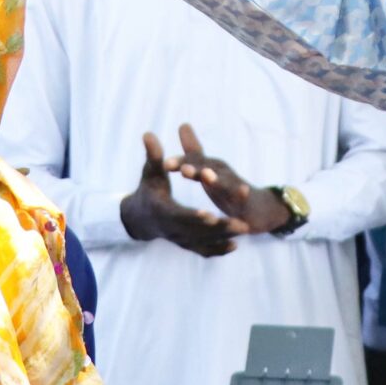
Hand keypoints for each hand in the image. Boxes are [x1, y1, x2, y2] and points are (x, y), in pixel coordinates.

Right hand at [120, 131, 248, 255]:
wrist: (140, 218)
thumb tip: (148, 134)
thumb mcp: (150, 172)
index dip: (195, 216)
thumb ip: (154, 155)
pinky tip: (235, 245)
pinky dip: (218, 250)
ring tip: (245, 229)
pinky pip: (203, 250)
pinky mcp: (186, 244)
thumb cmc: (148, 190)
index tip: (212, 215)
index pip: (180, 216)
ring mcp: (179, 239)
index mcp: (162, 211)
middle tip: (240, 224)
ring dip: (224, 238)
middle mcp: (170, 229)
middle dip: (219, 228)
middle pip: (196, 231)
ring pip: (203, 242)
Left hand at [170, 124, 292, 235]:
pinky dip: (243, 193)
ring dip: (216, 179)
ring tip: (207, 176)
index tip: (164, 164)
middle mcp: (222, 172)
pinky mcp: (247, 198)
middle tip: (183, 169)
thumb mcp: (208, 168)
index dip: (179, 164)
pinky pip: (244, 196)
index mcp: (209, 167)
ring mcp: (235, 184)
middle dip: (195, 169)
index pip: (191, 164)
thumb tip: (182, 124)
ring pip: (224, 182)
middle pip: (207, 169)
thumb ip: (193, 152)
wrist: (257, 206)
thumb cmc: (226, 186)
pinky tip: (243, 192)